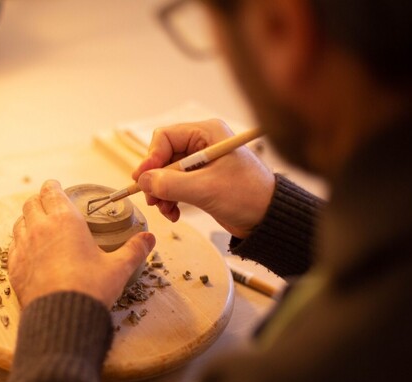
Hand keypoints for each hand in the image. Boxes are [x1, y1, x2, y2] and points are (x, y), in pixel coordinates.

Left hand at [8, 180, 155, 308]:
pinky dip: (20, 243)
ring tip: (38, 225)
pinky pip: (13, 247)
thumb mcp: (118, 268)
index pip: (51, 192)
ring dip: (28, 220)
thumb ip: (134, 250)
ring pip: (19, 223)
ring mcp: (23, 248)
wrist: (61, 318)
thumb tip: (149, 239)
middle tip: (48, 204)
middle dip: (39, 201)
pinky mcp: (14, 267)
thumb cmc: (91, 288)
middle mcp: (40, 228)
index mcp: (65, 220)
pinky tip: (28, 251)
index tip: (55, 186)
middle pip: (31, 204)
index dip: (52, 186)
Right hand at [132, 119, 274, 238]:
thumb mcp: (206, 189)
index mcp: (207, 133)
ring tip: (165, 210)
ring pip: (166, 173)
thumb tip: (143, 181)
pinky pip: (175, 186)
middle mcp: (202, 143)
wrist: (269, 218)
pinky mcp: (201, 180)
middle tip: (152, 199)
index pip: (165, 137)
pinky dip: (170, 199)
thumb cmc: (248, 196)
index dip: (151, 158)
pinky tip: (174, 213)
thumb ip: (171, 184)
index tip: (142, 179)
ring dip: (161, 193)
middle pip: (162, 156)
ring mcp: (200, 163)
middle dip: (156, 180)